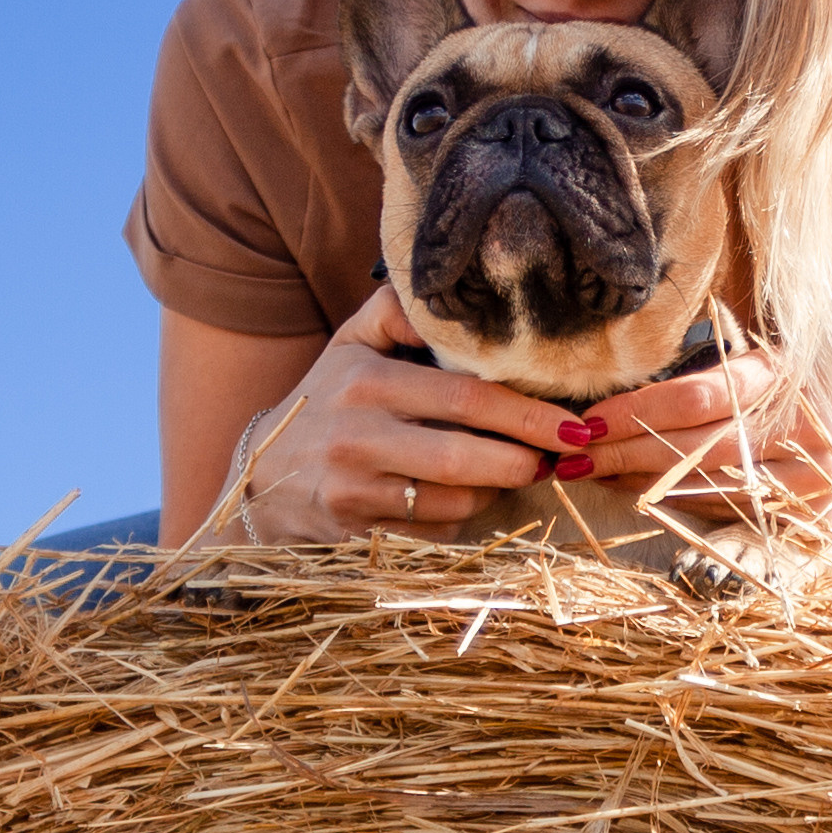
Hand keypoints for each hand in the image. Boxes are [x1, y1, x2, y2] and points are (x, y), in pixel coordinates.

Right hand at [233, 283, 578, 543]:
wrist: (259, 479)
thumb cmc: (323, 401)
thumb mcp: (349, 344)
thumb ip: (396, 312)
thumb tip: (452, 297)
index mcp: (366, 382)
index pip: (464, 398)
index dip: (526, 414)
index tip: (571, 424)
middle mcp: (359, 438)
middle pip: (465, 457)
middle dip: (525, 460)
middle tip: (560, 455)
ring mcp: (357, 492)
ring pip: (456, 502)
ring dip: (498, 491)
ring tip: (513, 470)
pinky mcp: (359, 535)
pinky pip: (434, 533)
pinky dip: (463, 518)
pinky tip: (468, 497)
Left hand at [568, 348, 831, 556]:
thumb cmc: (800, 401)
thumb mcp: (769, 370)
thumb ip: (715, 374)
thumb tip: (621, 393)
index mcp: (785, 374)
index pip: (699, 396)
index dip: (638, 410)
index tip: (588, 420)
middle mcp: (801, 424)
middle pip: (696, 444)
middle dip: (626, 451)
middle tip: (573, 457)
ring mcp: (809, 476)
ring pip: (708, 485)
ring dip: (642, 483)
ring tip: (595, 475)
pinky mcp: (808, 515)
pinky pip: (728, 511)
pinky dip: (677, 505)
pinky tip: (639, 496)